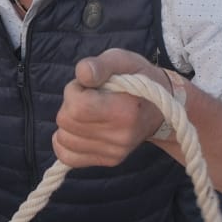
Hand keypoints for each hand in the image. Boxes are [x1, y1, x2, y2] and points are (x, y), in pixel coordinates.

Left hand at [54, 48, 171, 166]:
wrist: (158, 108)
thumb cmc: (137, 78)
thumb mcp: (122, 60)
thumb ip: (100, 65)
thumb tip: (82, 74)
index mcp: (126, 111)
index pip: (77, 107)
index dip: (74, 91)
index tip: (88, 85)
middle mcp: (121, 137)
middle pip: (67, 122)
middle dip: (70, 105)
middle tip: (90, 97)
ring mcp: (114, 152)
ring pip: (63, 139)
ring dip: (69, 122)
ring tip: (90, 112)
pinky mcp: (108, 161)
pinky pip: (68, 157)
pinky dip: (66, 142)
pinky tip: (80, 129)